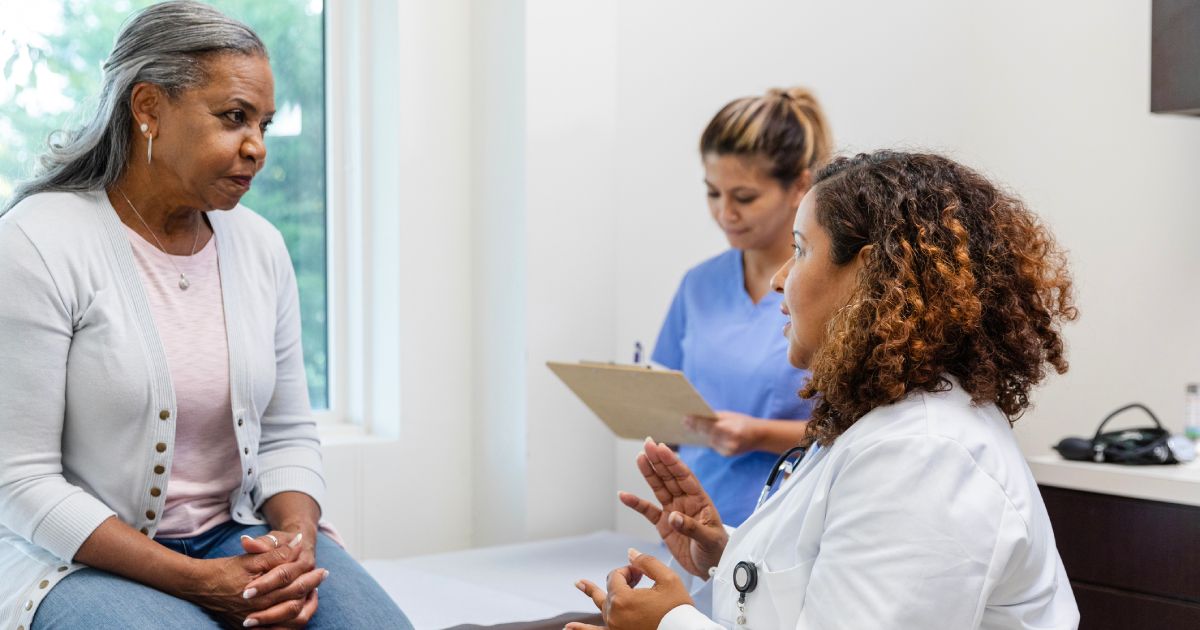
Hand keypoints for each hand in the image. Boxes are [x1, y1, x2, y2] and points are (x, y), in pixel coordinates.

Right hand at [179, 531, 325, 627]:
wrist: (200, 586)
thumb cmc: (226, 569)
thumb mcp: (251, 558)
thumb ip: (276, 553)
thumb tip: (299, 543)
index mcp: (259, 591)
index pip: (292, 583)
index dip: (308, 573)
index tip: (321, 567)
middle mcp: (258, 610)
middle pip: (294, 601)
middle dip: (311, 587)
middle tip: (323, 576)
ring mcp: (255, 621)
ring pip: (290, 620)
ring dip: (306, 607)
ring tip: (314, 594)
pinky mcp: (251, 627)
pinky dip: (292, 622)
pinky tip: (300, 610)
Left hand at [568, 548, 692, 629]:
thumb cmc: (678, 611)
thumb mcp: (668, 580)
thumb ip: (647, 563)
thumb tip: (630, 553)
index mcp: (623, 599)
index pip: (616, 576)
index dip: (629, 570)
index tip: (642, 573)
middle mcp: (613, 615)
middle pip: (609, 591)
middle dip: (622, 581)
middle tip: (637, 578)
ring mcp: (614, 629)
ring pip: (601, 607)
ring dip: (591, 594)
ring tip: (578, 583)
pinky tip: (569, 629)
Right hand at [619, 438, 727, 577]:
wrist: (712, 569)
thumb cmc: (717, 551)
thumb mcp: (709, 539)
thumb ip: (691, 527)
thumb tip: (673, 516)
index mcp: (700, 500)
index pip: (684, 476)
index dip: (673, 462)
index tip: (662, 448)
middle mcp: (685, 502)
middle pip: (669, 477)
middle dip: (659, 460)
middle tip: (648, 444)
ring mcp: (673, 511)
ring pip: (659, 488)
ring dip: (649, 473)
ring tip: (639, 458)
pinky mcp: (664, 525)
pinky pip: (648, 511)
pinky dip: (636, 503)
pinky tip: (624, 495)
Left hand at [685, 411, 763, 455]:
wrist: (759, 436)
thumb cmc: (743, 422)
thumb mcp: (730, 416)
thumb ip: (715, 417)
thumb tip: (697, 414)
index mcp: (732, 430)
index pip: (710, 425)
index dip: (697, 422)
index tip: (686, 417)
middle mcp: (730, 442)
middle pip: (707, 434)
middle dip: (694, 427)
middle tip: (683, 422)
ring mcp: (728, 450)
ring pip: (708, 441)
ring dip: (698, 434)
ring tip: (687, 427)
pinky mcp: (727, 454)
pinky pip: (713, 446)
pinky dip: (706, 439)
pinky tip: (697, 435)